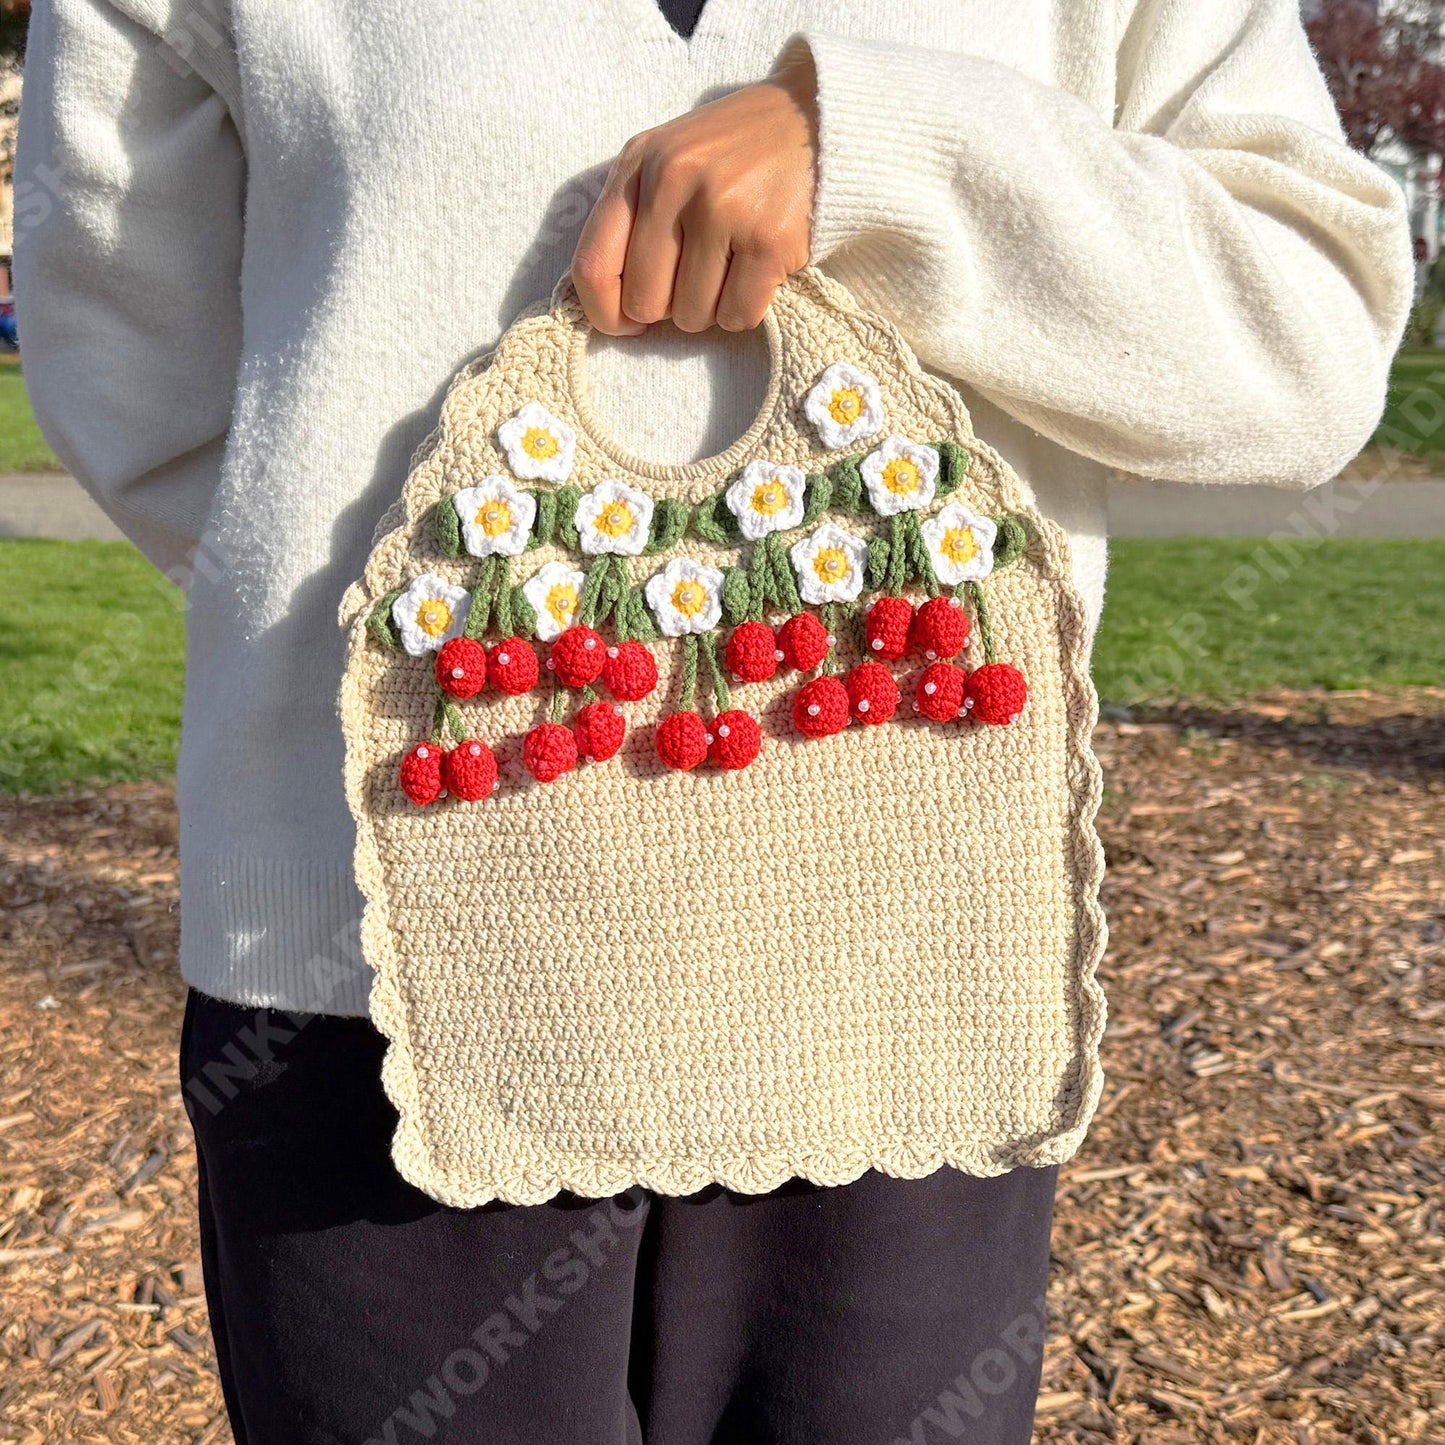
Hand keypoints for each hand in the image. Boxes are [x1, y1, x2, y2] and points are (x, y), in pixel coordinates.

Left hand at [572, 50, 817, 335]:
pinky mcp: (768, 239)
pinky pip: (737, 315)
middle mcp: (672, 182)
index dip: (605, 313)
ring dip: (710, 309)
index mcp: (637, 165)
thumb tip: (616, 311)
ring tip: (729, 269)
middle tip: (695, 282)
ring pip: (691, 315)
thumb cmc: (731, 154)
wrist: (811, 120)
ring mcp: (721, 209)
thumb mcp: (666, 161)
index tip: (627, 324)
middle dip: (668, 309)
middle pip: (644, 303)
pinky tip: (756, 277)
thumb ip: (632, 219)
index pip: (592, 267)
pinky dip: (744, 311)